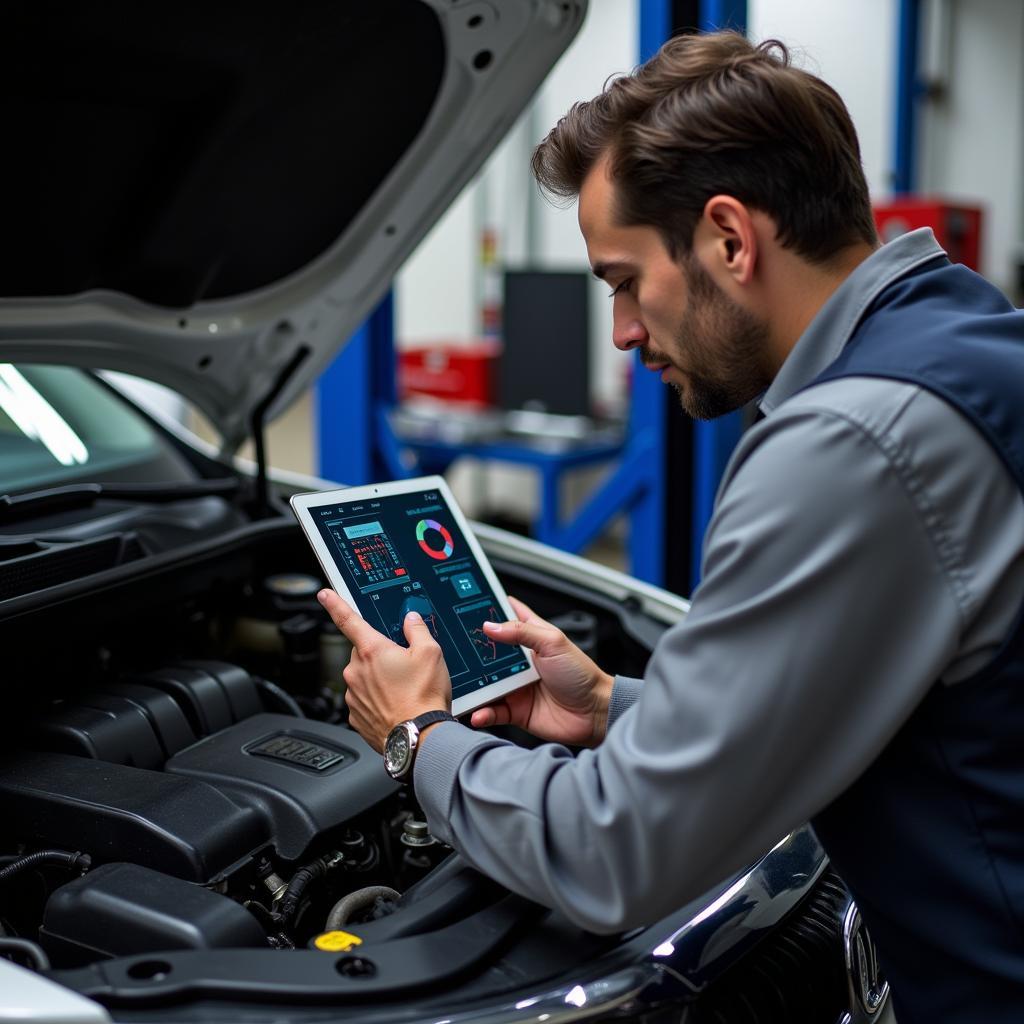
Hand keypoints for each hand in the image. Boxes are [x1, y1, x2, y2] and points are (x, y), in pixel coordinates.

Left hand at [318, 590, 451, 753]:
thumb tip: (411, 620)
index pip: (347, 619)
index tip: (324, 594)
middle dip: (379, 654)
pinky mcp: (355, 716)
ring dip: (378, 679)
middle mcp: (356, 671)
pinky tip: (396, 705)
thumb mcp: (431, 653)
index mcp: (372, 650)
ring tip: (403, 690)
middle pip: (364, 652)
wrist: (419, 739)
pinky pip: (364, 700)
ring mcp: (353, 695)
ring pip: (363, 677)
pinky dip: (377, 700)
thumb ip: (418, 630)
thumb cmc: (424, 697)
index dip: (335, 603)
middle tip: (403, 665)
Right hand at [471, 596, 613, 746]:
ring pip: (484, 683)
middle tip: (451, 650)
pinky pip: (492, 711)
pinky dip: (482, 712)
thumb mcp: (553, 643)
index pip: (507, 615)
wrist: (594, 713)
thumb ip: (521, 632)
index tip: (464, 604)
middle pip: (487, 651)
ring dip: (472, 686)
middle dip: (470, 651)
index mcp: (531, 637)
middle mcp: (520, 661)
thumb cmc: (581, 674)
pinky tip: (479, 712)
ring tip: (460, 686)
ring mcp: (516, 685)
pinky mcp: (515, 710)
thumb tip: (490, 625)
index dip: (488, 609)